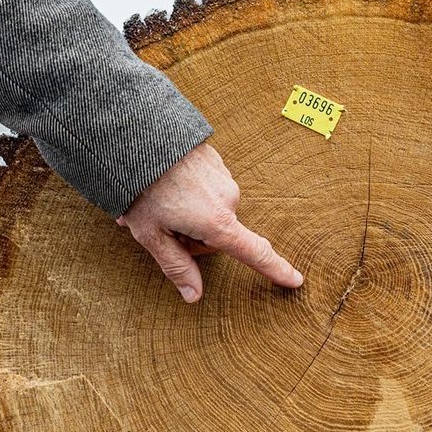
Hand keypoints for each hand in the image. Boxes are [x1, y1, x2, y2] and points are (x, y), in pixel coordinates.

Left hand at [116, 141, 302, 302]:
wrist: (136, 135)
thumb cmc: (141, 187)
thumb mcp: (151, 234)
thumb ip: (176, 266)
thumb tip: (194, 296)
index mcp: (216, 222)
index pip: (253, 253)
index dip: (275, 269)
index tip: (295, 280)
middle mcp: (228, 199)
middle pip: (218, 233)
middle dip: (192, 235)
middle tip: (160, 225)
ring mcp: (223, 176)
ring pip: (211, 210)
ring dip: (188, 211)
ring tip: (156, 200)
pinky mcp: (215, 160)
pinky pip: (207, 187)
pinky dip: (188, 191)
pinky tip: (164, 184)